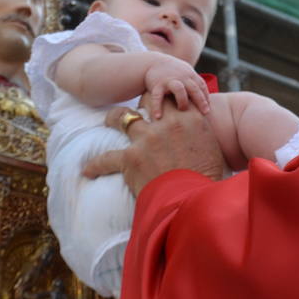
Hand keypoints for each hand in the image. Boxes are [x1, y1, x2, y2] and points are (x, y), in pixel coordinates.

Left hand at [84, 105, 226, 194]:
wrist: (196, 201)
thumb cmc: (208, 180)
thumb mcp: (212, 149)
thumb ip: (199, 135)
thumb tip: (193, 137)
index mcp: (190, 119)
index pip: (174, 97)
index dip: (166, 97)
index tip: (161, 100)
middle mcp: (167, 123)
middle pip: (149, 99)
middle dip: (143, 101)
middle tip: (137, 107)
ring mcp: (147, 139)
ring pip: (122, 117)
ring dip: (114, 118)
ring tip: (108, 120)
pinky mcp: (131, 158)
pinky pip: (106, 158)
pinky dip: (96, 165)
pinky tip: (87, 170)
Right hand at [142, 55, 210, 119]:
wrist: (152, 62)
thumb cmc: (173, 72)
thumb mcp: (186, 74)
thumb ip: (195, 84)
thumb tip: (207, 100)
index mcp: (190, 74)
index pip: (202, 86)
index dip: (206, 97)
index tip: (208, 109)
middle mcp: (181, 76)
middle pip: (194, 88)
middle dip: (201, 101)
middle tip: (205, 113)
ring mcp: (169, 80)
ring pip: (179, 89)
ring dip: (183, 101)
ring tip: (182, 110)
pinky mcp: (157, 85)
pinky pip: (157, 97)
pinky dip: (157, 107)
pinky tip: (158, 117)